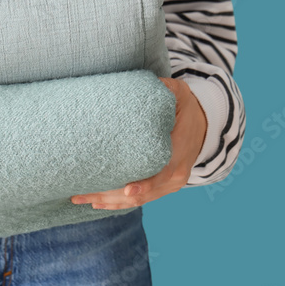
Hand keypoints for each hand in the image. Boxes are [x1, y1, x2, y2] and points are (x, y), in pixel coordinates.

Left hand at [70, 76, 207, 208]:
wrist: (204, 123)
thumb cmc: (185, 106)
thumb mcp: (177, 93)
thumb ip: (162, 89)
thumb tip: (144, 82)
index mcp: (180, 154)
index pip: (163, 173)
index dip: (146, 183)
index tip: (127, 189)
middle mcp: (176, 176)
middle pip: (143, 193)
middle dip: (111, 195)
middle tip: (82, 194)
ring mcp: (170, 185)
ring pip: (138, 200)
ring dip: (109, 202)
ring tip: (80, 199)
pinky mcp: (162, 187)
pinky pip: (140, 199)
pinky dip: (118, 203)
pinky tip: (97, 203)